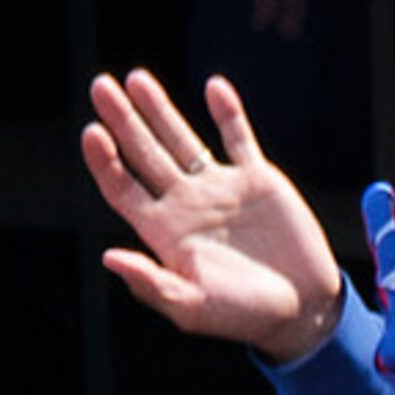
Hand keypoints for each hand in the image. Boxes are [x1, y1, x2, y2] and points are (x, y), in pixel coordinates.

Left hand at [83, 69, 346, 363]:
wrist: (302, 308)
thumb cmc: (243, 316)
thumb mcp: (193, 309)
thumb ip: (152, 284)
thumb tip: (109, 257)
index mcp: (164, 233)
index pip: (123, 189)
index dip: (104, 162)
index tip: (92, 132)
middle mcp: (186, 204)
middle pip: (144, 154)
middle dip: (122, 121)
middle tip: (101, 86)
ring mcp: (220, 189)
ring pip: (183, 140)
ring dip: (159, 109)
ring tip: (136, 79)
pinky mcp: (257, 180)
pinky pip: (239, 138)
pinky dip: (228, 112)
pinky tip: (214, 86)